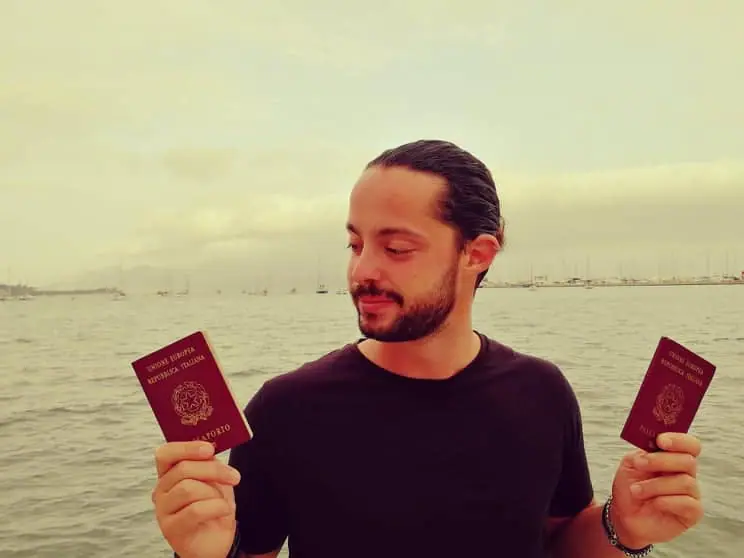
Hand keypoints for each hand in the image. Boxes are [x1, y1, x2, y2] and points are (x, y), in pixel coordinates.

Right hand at [152, 441, 241, 557]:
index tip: (209, 449)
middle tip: (234, 477)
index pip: (166, 453)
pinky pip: (195, 511)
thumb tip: (209, 448)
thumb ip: (207, 462)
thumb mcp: (213, 479)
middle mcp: (161, 490)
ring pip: (188, 489)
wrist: (217, 539)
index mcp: (169, 474)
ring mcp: (163, 510)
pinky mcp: (170, 529)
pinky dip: (216, 508)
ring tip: (221, 501)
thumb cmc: (213, 506)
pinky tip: (223, 511)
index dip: (187, 448)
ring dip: (214, 493)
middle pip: (183, 469)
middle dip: (214, 470)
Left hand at [610, 433, 703, 547]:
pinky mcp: (692, 513)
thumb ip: (644, 451)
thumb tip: (656, 441)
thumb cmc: (630, 488)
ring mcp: (691, 494)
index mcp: (673, 459)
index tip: (660, 441)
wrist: (624, 516)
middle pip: (687, 461)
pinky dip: (666, 501)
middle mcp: (686, 474)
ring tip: (636, 491)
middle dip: (660, 461)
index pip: (690, 445)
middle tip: (639, 464)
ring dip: (655, 485)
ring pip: (685, 482)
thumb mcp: (631, 464)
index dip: (679, 440)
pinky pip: (688, 503)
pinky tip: (653, 503)